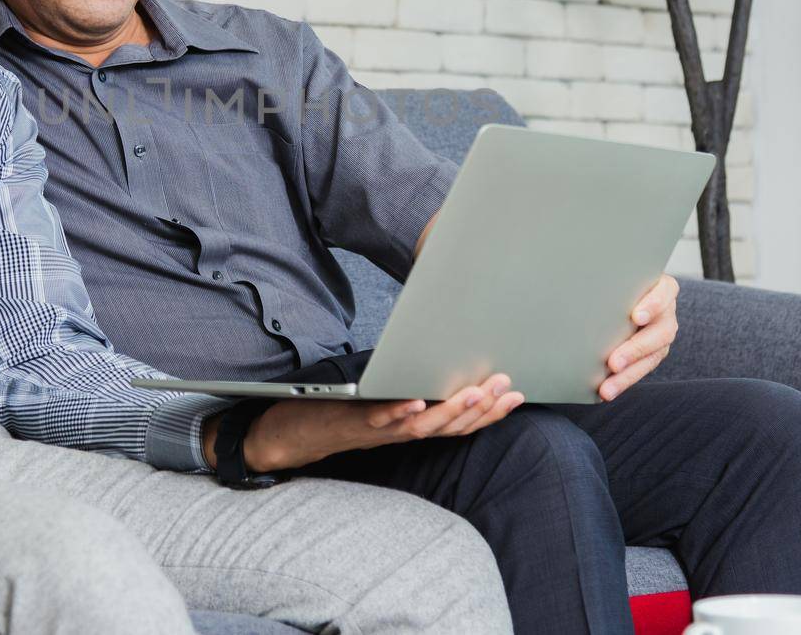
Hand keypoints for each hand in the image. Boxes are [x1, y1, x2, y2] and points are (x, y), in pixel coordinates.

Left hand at [225, 374, 525, 472]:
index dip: (488, 412)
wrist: (284, 437)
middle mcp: (396, 432)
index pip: (455, 422)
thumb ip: (404, 388)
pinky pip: (377, 420)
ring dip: (449, 411)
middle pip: (446, 426)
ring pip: (420, 425)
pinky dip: (398, 412)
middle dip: (480, 408)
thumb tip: (435, 363)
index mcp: (406, 425)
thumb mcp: (376, 401)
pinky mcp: (348, 422)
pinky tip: (415, 401)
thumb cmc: (332, 416)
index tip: (517, 394)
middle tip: (508, 387)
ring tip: (476, 392)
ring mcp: (374, 430)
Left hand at [600, 273, 678, 401]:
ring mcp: (662, 333)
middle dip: (635, 349)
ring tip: (607, 387)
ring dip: (628, 375)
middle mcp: (666, 312)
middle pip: (660, 332)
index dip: (652, 305)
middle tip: (613, 362)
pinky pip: (641, 370)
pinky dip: (623, 381)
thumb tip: (568, 282)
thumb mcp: (618, 277)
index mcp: (662, 288)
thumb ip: (608, 280)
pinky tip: (607, 390)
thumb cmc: (617, 281)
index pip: (664, 292)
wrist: (624, 293)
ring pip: (651, 357)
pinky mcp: (653, 352)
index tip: (636, 317)